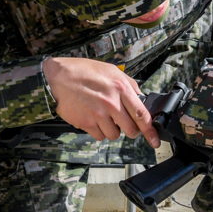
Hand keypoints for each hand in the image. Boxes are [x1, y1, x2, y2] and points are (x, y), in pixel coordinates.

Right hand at [42, 57, 160, 145]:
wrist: (58, 76)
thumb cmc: (84, 72)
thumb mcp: (112, 71)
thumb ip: (129, 86)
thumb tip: (142, 100)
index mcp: (121, 88)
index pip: (142, 114)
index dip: (150, 131)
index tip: (155, 140)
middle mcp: (110, 102)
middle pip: (131, 130)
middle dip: (131, 130)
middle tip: (124, 123)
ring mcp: (97, 114)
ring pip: (114, 135)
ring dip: (112, 129)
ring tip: (104, 116)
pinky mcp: (85, 123)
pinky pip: (99, 136)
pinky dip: (99, 131)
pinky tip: (94, 119)